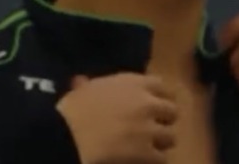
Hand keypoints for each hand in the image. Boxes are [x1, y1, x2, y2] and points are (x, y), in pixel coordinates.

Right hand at [56, 73, 177, 163]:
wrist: (67, 135)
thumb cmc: (73, 108)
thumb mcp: (84, 89)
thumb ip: (92, 84)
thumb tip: (80, 82)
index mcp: (134, 83)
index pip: (162, 86)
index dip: (159, 97)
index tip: (154, 105)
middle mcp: (146, 102)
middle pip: (172, 111)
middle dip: (164, 120)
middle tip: (153, 129)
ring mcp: (148, 128)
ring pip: (170, 137)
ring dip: (161, 143)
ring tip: (149, 148)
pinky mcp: (146, 152)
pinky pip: (162, 159)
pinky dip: (154, 161)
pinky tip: (143, 161)